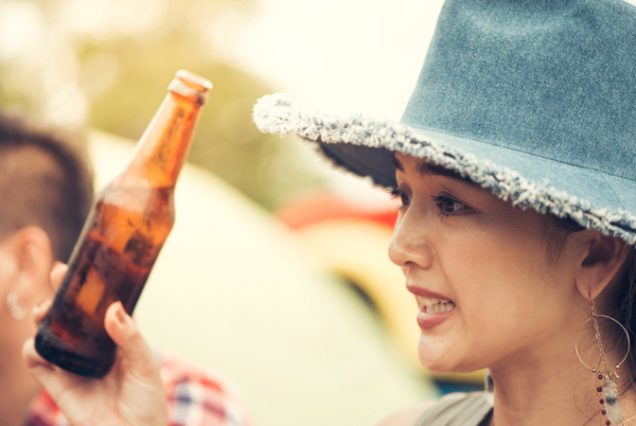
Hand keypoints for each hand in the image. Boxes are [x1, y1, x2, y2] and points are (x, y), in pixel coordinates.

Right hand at [22, 263, 168, 425]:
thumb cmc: (147, 402)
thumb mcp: (145, 364)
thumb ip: (129, 337)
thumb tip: (113, 308)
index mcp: (116, 337)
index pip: (99, 306)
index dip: (87, 286)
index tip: (78, 265)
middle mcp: (92, 347)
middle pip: (70, 313)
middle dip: (59, 292)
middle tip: (57, 276)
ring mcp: (73, 363)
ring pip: (49, 332)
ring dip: (43, 317)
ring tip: (47, 311)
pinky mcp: (57, 383)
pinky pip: (37, 361)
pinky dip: (33, 349)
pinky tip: (40, 344)